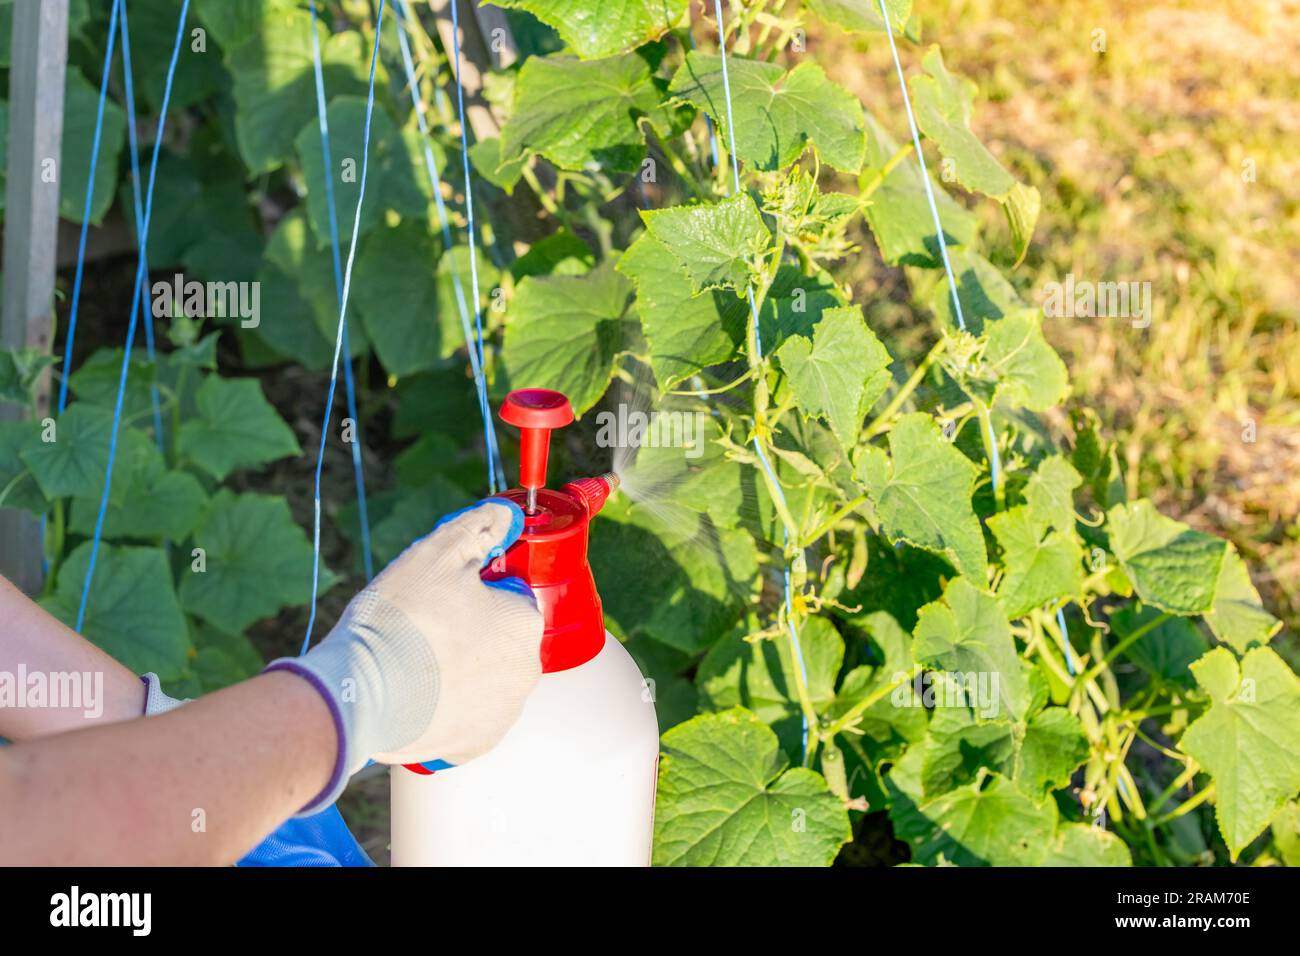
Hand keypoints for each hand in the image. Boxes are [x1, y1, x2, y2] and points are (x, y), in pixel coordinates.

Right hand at [267, 499, 543, 813]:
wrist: (360, 695)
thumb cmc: (402, 621)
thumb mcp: (437, 553)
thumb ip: (478, 527)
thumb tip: (503, 516)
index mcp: (525, 622)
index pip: (508, 595)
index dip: (473, 589)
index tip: (441, 594)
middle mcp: (526, 670)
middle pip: (499, 637)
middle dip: (469, 628)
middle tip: (424, 627)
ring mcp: (503, 711)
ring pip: (485, 676)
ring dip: (459, 667)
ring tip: (414, 662)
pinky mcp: (476, 744)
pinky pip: (468, 714)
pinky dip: (447, 703)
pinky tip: (417, 693)